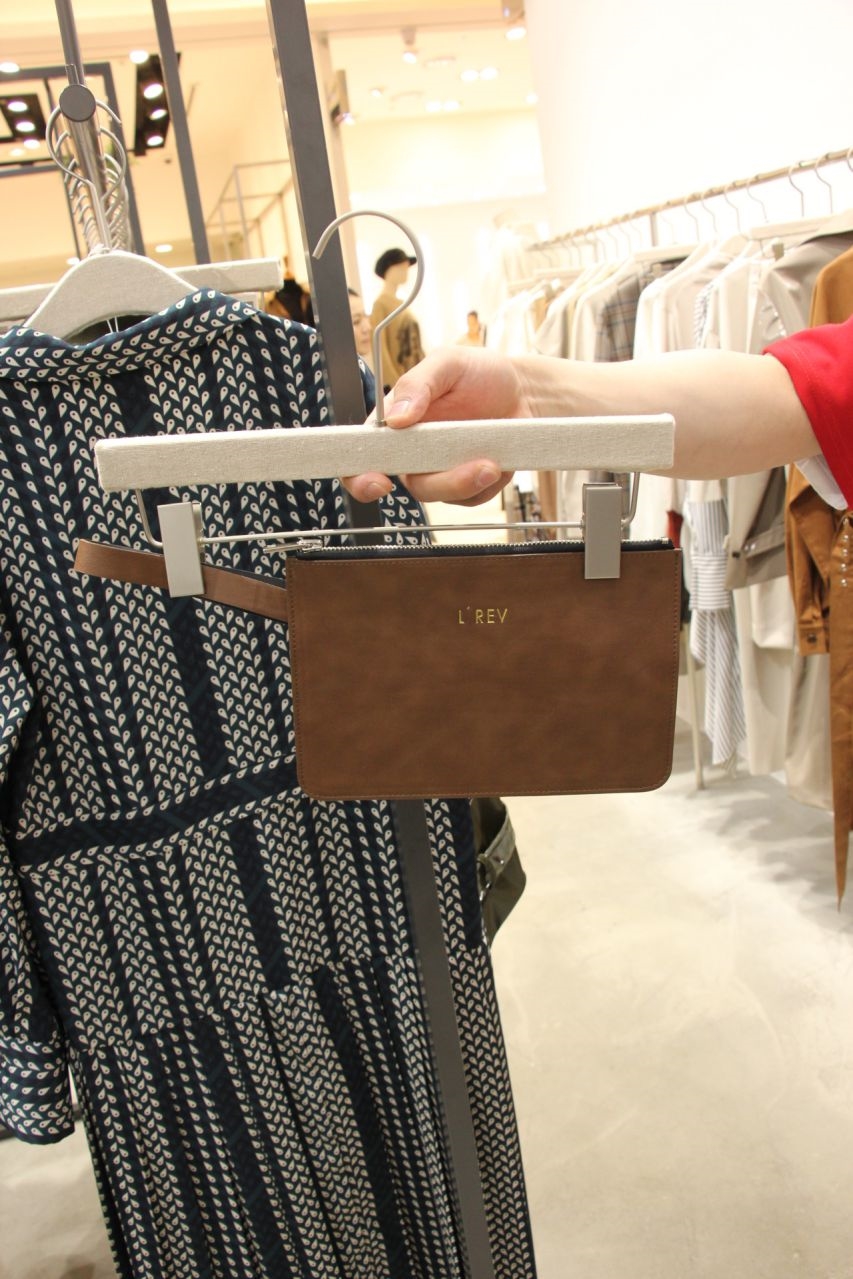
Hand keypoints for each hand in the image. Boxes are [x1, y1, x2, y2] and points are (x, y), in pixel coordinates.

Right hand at [344, 346, 528, 505]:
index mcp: (394, 424)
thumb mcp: (448, 363)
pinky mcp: (466, 485)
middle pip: (407, 483)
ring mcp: (439, 470)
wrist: (523, 391)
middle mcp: (412, 452)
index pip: (362, 454)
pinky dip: (486, 484)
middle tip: (463, 474)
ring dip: (466, 482)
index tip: (378, 481)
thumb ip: (417, 383)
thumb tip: (395, 418)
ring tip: (492, 462)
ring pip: (441, 494)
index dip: (358, 475)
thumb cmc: (480, 373)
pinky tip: (498, 461)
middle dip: (437, 484)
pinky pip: (469, 498)